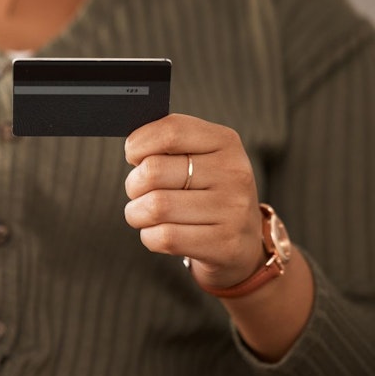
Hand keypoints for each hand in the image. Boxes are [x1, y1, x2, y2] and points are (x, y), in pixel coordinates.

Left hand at [123, 114, 264, 289]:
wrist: (242, 240)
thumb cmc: (206, 191)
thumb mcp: (200, 157)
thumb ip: (168, 142)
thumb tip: (132, 143)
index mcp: (225, 142)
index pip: (170, 131)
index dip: (138, 144)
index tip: (133, 155)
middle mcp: (233, 172)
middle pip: (154, 171)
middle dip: (133, 184)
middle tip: (138, 190)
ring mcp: (232, 210)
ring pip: (155, 207)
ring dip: (137, 212)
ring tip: (144, 213)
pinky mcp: (224, 243)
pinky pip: (164, 237)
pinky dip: (149, 236)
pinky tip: (159, 232)